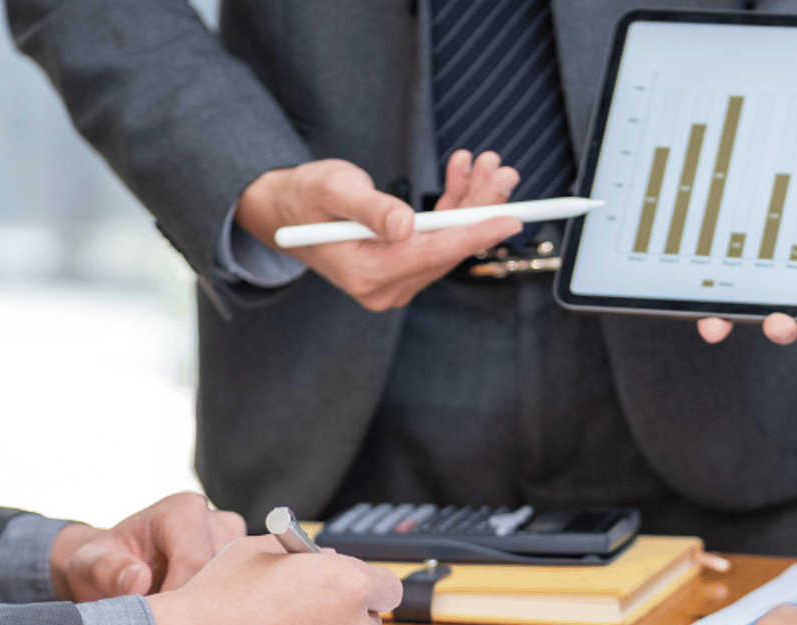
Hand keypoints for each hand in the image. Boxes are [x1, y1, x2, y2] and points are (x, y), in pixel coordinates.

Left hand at [50, 492, 250, 601]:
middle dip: (193, 609)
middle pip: (221, 577)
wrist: (115, 564)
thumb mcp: (91, 566)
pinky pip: (239, 598)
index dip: (177, 602)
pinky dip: (215, 615)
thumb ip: (109, 571)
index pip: (195, 563)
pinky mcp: (244, 564)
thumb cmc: (103, 564)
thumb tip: (139, 581)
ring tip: (175, 622)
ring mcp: (235, 543)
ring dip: (205, 614)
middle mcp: (216, 521)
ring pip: (235, 591)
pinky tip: (192, 621)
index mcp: (182, 511)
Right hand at [237, 151, 521, 310]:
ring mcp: (394, 281)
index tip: (510, 219)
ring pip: (447, 241)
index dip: (474, 233)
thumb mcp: (334, 191)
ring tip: (487, 164)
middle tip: (503, 172)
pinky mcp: (401, 269)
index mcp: (366, 274)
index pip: (432, 254)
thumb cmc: (305, 196)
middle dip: (479, 208)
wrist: (285, 210)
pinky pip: (436, 238)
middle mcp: (384, 287)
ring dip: (471, 203)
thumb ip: (371, 208)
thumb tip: (406, 226)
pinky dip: (452, 206)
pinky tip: (462, 173)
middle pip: (446, 248)